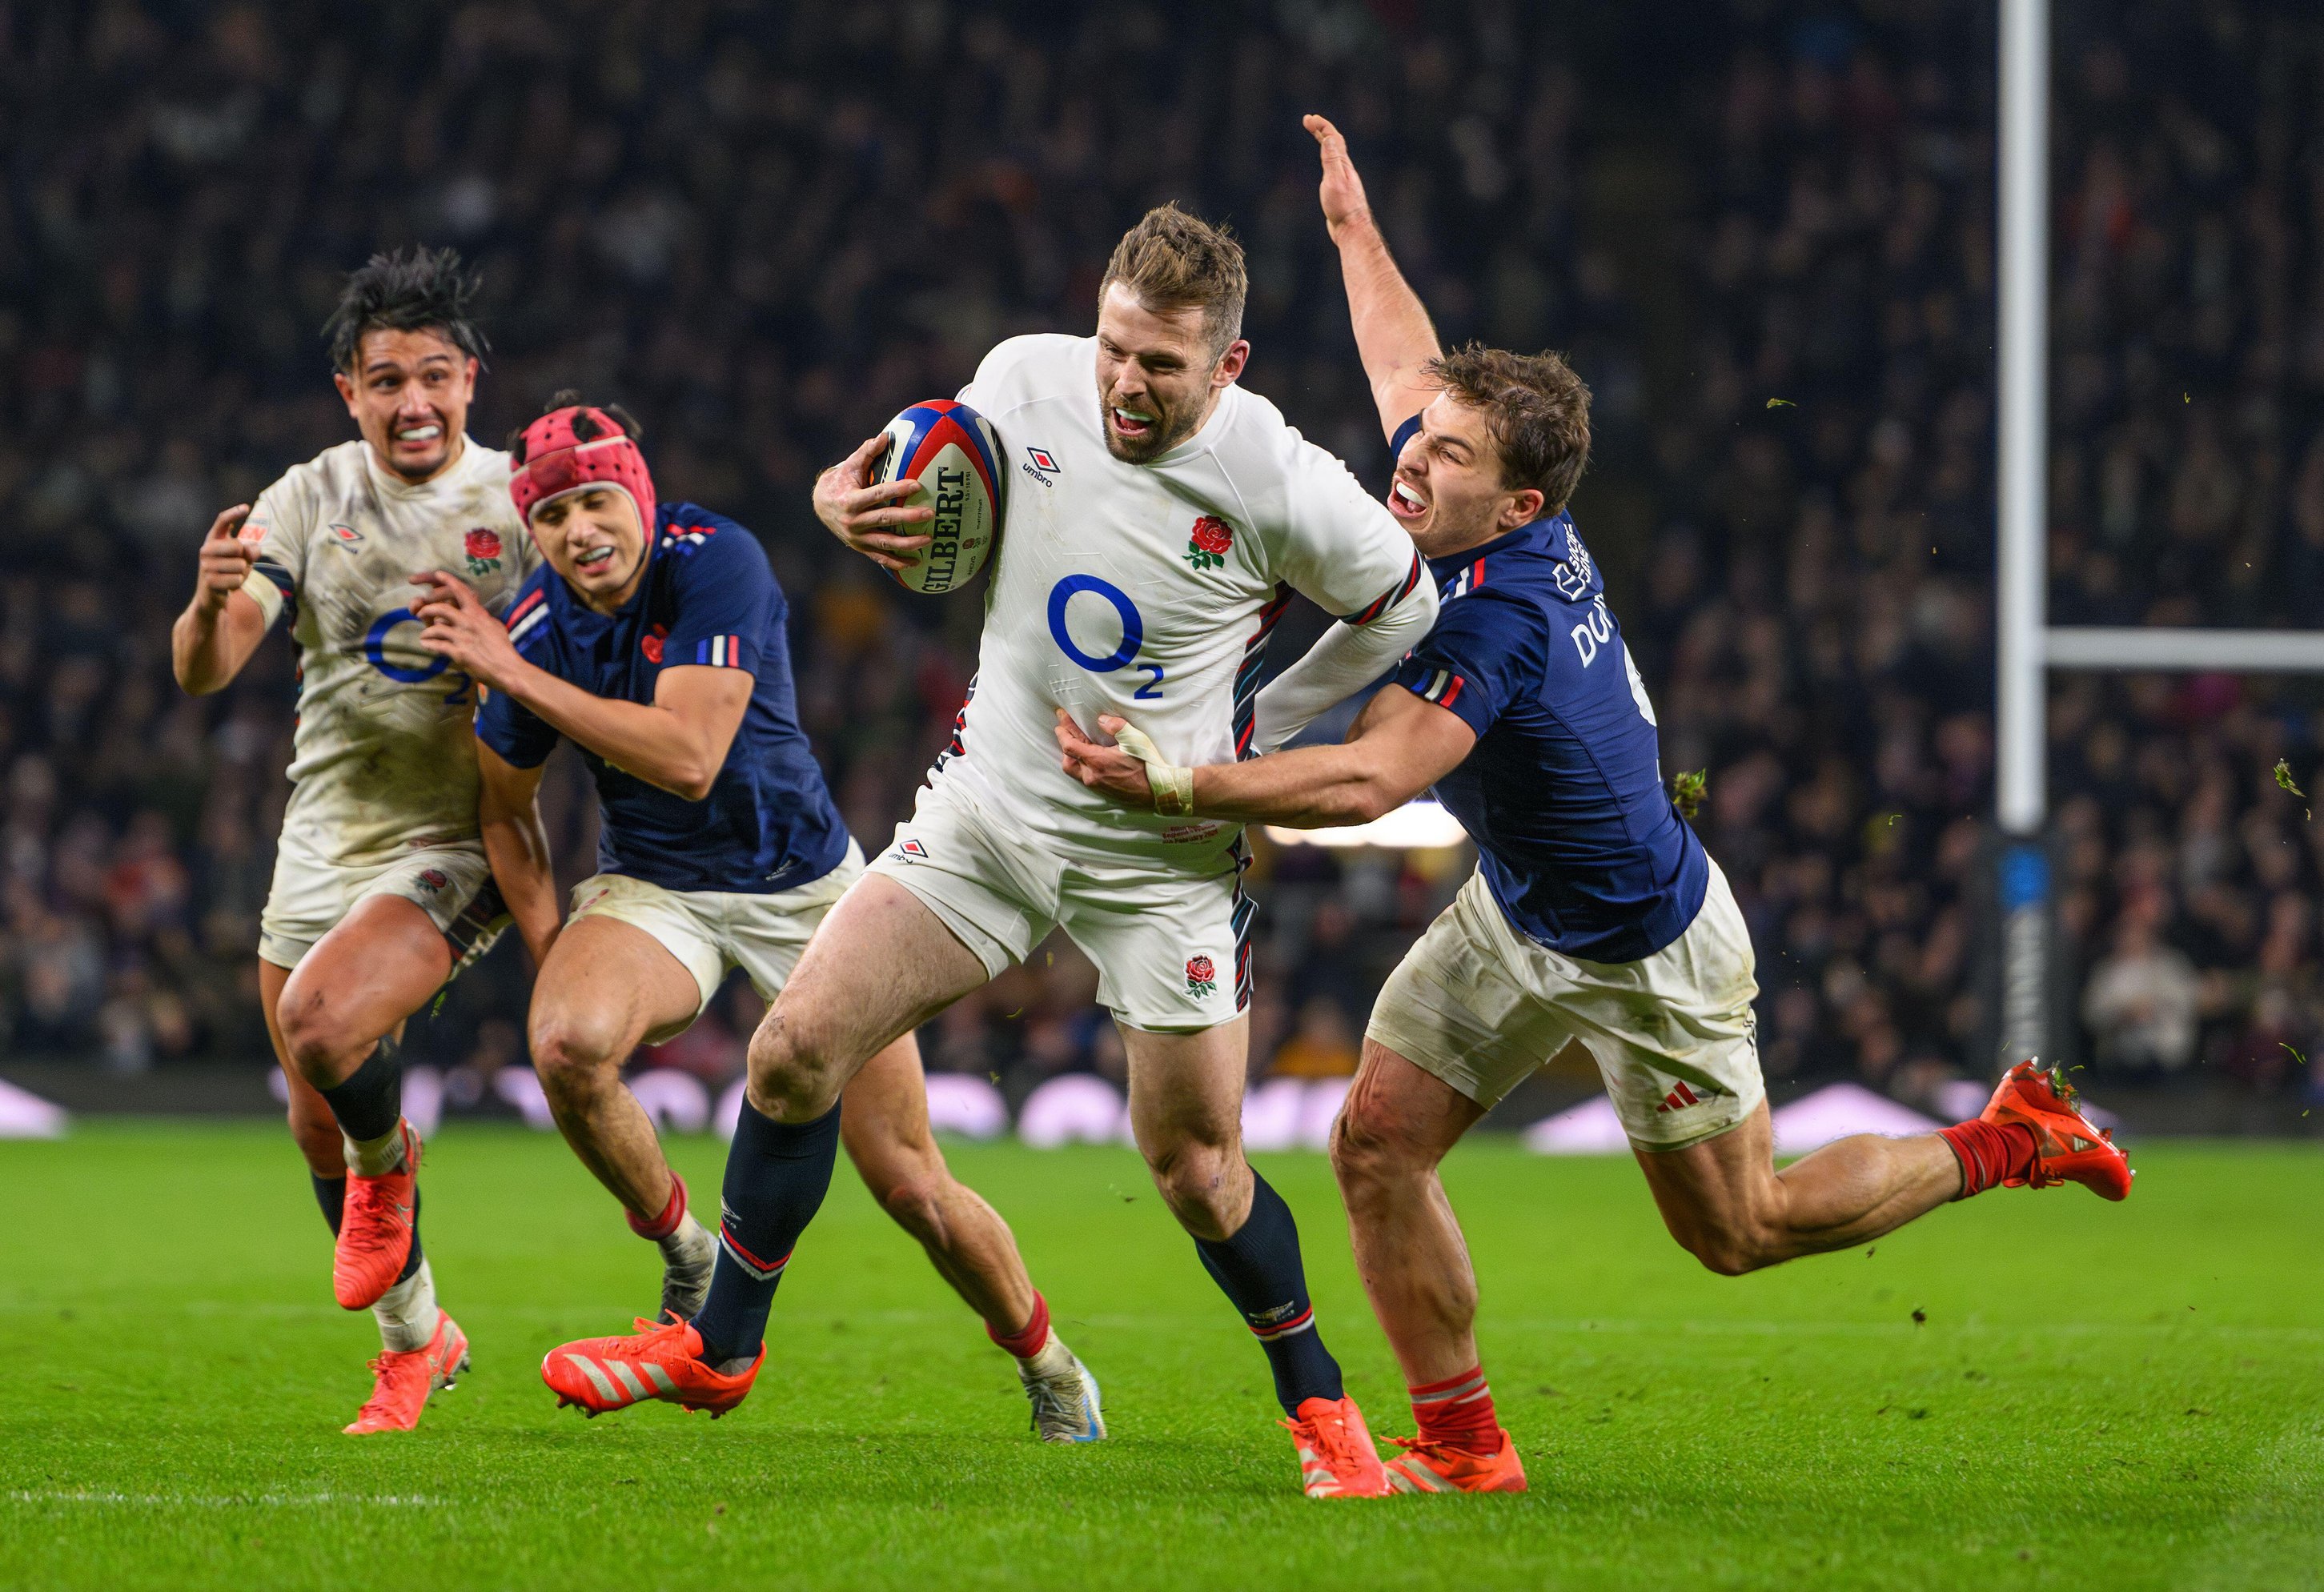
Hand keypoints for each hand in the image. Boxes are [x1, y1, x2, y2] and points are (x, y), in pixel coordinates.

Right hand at [193, 505, 255, 613]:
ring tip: (233, 576)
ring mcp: (205, 566)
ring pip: (240, 565)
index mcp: (213, 540)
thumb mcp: (243, 559)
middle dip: (245, 558)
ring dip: (243, 573)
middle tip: (239, 566)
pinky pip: (237, 579)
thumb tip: (253, 548)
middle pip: (237, 546)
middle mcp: (205, 550)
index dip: (234, 513)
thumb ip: (250, 551)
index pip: (222, 522)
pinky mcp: (209, 581)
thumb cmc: (230, 572)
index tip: (247, 507)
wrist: (212, 597)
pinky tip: (230, 586)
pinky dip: (239, 583)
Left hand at [411, 570, 523, 689]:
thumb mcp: (495, 627)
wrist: (508, 669)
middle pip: (440, 608)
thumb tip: (475, 611)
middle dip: (426, 610)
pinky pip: (436, 645)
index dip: (447, 580)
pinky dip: (428, 644)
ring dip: (426, 632)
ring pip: (436, 628)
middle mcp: (469, 622)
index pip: (461, 591)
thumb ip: (482, 617)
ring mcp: (462, 637)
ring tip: (424, 636)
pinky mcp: (458, 653)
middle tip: (420, 613)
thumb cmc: (503, 648)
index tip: (438, 574)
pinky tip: (427, 645)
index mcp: (478, 614)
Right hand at [812, 433, 934, 571]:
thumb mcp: (850, 466)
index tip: (917, 485)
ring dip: (908, 543)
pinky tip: (916, 562)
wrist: (821, 504)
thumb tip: (885, 436)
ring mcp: (857, 537)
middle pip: (884, 520)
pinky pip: (881, 557)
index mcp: (851, 500)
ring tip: (929, 539)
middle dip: (908, 517)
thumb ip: (867, 452)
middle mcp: (853, 521)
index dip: (897, 489)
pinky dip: (898, 562)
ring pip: (885, 543)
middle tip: (930, 513)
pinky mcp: (861, 547)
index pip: (878, 494)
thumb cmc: (841, 481)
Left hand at [1055, 709, 1152, 805]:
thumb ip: (1116, 726)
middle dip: (1065, 744)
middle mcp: (1092, 775)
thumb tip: (1101, 720)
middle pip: (1067, 760)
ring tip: (1078, 742)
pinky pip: (1083, 776)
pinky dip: (1081, 764)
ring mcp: (1096, 785)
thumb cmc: (1146, 765)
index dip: (1063, 731)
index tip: (1061, 719)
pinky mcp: (1101, 790)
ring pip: (1074, 770)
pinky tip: (1089, 757)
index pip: (1069, 746)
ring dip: (1072, 756)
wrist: (1157, 790)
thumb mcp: (1134, 739)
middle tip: (1067, 729)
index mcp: (1097, 761)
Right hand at [1304, 114, 1373, 241]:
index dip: (1321, 126)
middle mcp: (1345, 169)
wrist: (1351, 229)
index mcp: (1343, 165)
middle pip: (1334, 143)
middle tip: (1307, 120)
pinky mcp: (1340, 189)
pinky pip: (1332, 165)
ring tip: (1315, 133)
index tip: (1308, 118)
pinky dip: (1325, 156)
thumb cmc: (1343, 208)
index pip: (1333, 138)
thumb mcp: (1334, 181)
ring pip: (1333, 153)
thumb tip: (1328, 138)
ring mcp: (1343, 178)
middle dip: (1321, 129)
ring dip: (1324, 140)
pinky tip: (1324, 161)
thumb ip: (1331, 160)